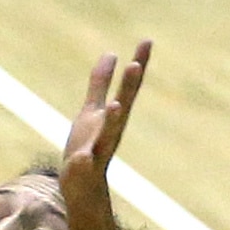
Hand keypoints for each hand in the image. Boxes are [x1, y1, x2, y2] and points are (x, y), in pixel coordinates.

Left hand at [61, 40, 151, 190]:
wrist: (83, 189)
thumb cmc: (88, 146)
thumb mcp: (92, 110)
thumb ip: (100, 83)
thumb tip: (111, 53)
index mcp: (112, 117)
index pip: (128, 88)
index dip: (138, 64)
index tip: (147, 41)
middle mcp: (110, 132)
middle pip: (123, 106)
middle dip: (129, 86)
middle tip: (135, 64)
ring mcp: (97, 152)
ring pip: (107, 136)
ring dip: (112, 120)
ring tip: (115, 104)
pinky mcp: (82, 172)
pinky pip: (83, 166)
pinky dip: (83, 162)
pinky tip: (82, 157)